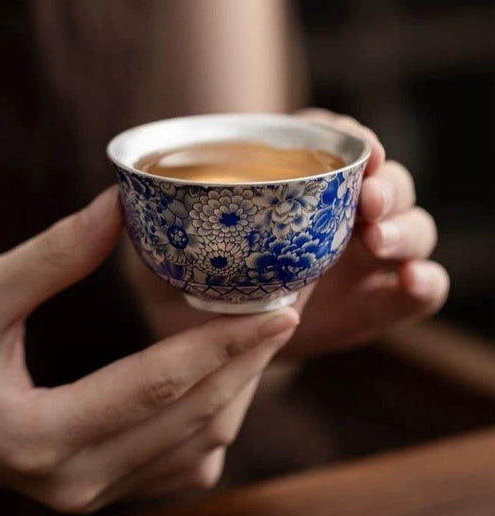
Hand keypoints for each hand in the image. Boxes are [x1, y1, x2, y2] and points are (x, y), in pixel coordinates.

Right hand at [0, 187, 298, 512]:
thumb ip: (51, 256)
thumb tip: (119, 205)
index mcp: (41, 436)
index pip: (160, 384)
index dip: (226, 344)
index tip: (281, 310)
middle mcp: (75, 481)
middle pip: (194, 416)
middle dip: (248, 362)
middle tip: (287, 311)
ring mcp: (91, 493)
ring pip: (198, 444)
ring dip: (237, 389)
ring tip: (265, 335)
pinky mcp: (101, 486)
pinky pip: (182, 461)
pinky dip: (214, 416)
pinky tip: (225, 377)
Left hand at [126, 109, 448, 357]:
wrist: (224, 352)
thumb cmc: (193, 294)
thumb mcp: (164, 258)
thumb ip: (145, 231)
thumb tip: (116, 198)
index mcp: (294, 189)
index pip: (334, 144)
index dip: (350, 139)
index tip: (353, 149)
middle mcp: (336, 214)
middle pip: (385, 182)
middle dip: (386, 185)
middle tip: (367, 202)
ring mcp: (362, 260)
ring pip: (412, 227)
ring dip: (408, 228)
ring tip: (381, 241)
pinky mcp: (376, 304)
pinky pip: (417, 288)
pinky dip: (423, 283)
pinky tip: (409, 283)